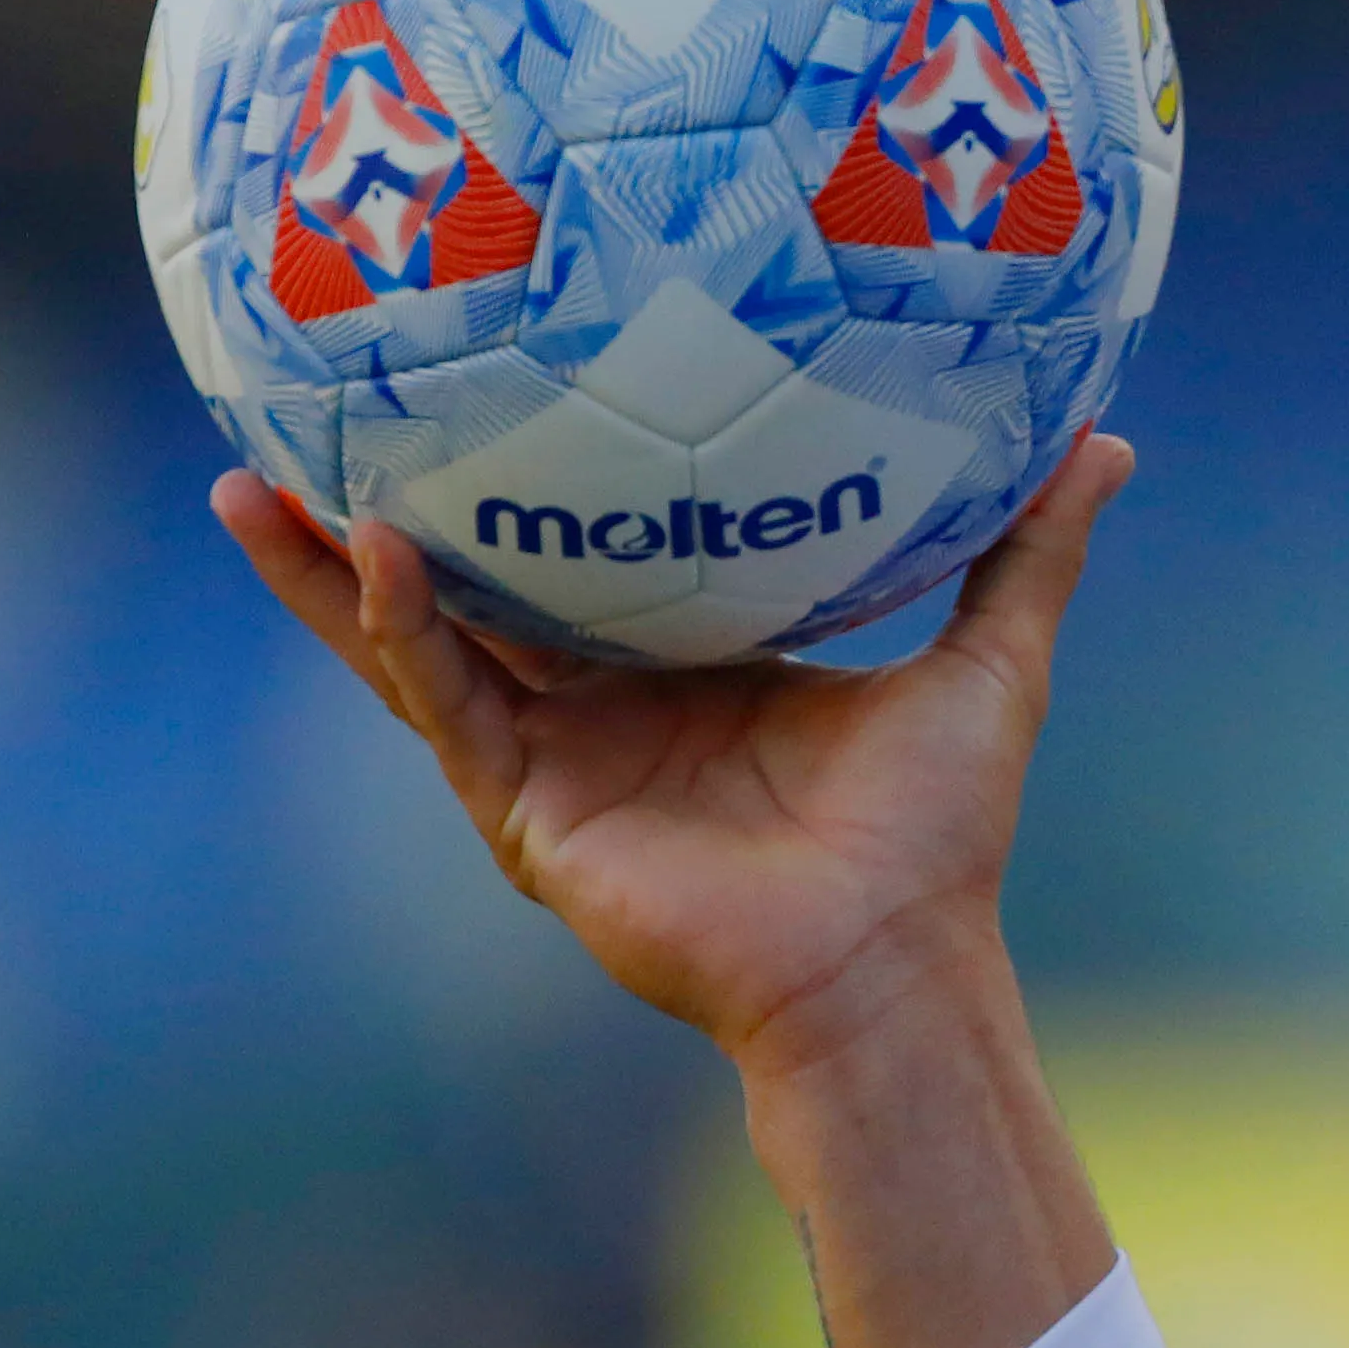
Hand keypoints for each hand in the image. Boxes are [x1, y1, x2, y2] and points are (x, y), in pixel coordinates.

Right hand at [213, 434, 1134, 1071]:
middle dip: (371, 515)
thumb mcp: (988, 659)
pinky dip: (404, 632)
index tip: (463, 383)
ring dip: (326, 575)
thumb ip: (1027, 551)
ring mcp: (554, 765)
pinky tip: (369, 552)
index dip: (516, 480)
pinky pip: (450, 707)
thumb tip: (1103, 438)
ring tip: (244, 485)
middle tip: (294, 418)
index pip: (575, 553)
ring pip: (413, 649)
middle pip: (461, 592)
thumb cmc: (940, 836)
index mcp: (685, 665)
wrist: (899, 964)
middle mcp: (602, 709)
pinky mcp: (530, 818)